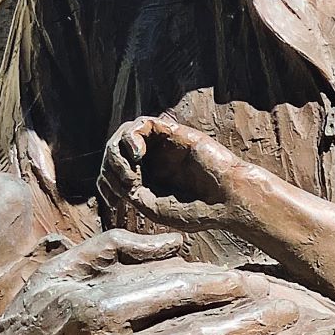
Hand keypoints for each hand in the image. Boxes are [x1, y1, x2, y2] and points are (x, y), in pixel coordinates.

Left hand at [99, 114, 247, 231]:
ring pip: (126, 134)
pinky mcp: (174, 132)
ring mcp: (164, 145)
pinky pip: (143, 124)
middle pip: (116, 150)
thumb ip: (132, 192)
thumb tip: (115, 179)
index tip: (113, 201)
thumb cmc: (198, 210)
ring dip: (118, 152)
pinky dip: (132, 137)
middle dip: (111, 167)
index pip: (114, 170)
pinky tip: (138, 155)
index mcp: (148, 178)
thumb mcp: (154, 208)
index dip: (106, 183)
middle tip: (126, 184)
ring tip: (131, 172)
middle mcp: (154, 158)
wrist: (229, 200)